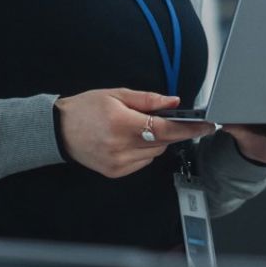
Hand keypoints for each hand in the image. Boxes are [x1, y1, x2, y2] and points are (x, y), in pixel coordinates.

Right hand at [54, 89, 211, 178]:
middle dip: (169, 130)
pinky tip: (128, 140)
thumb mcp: (116, 95)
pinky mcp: (115, 172)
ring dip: (156, 141)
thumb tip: (173, 101)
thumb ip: (148, 99)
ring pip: (155, 153)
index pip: (166, 129)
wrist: (58, 130)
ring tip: (135, 128)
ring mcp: (118, 162)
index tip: (206, 125)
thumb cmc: (85, 110)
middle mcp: (121, 146)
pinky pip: (143, 162)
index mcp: (122, 124)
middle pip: (163, 142)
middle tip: (158, 118)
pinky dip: (144, 151)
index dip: (189, 128)